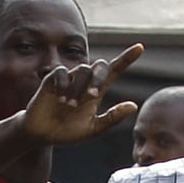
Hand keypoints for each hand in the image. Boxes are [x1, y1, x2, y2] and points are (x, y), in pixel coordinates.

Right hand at [23, 41, 146, 146]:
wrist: (43, 135)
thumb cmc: (67, 131)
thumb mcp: (93, 128)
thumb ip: (112, 118)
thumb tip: (134, 105)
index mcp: (97, 91)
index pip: (114, 70)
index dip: (127, 58)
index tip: (140, 47)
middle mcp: (85, 82)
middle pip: (99, 66)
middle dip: (99, 77)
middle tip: (93, 96)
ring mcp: (69, 79)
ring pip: (82, 70)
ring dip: (79, 87)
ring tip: (70, 105)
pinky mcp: (52, 79)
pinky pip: (61, 73)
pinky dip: (64, 84)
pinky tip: (60, 98)